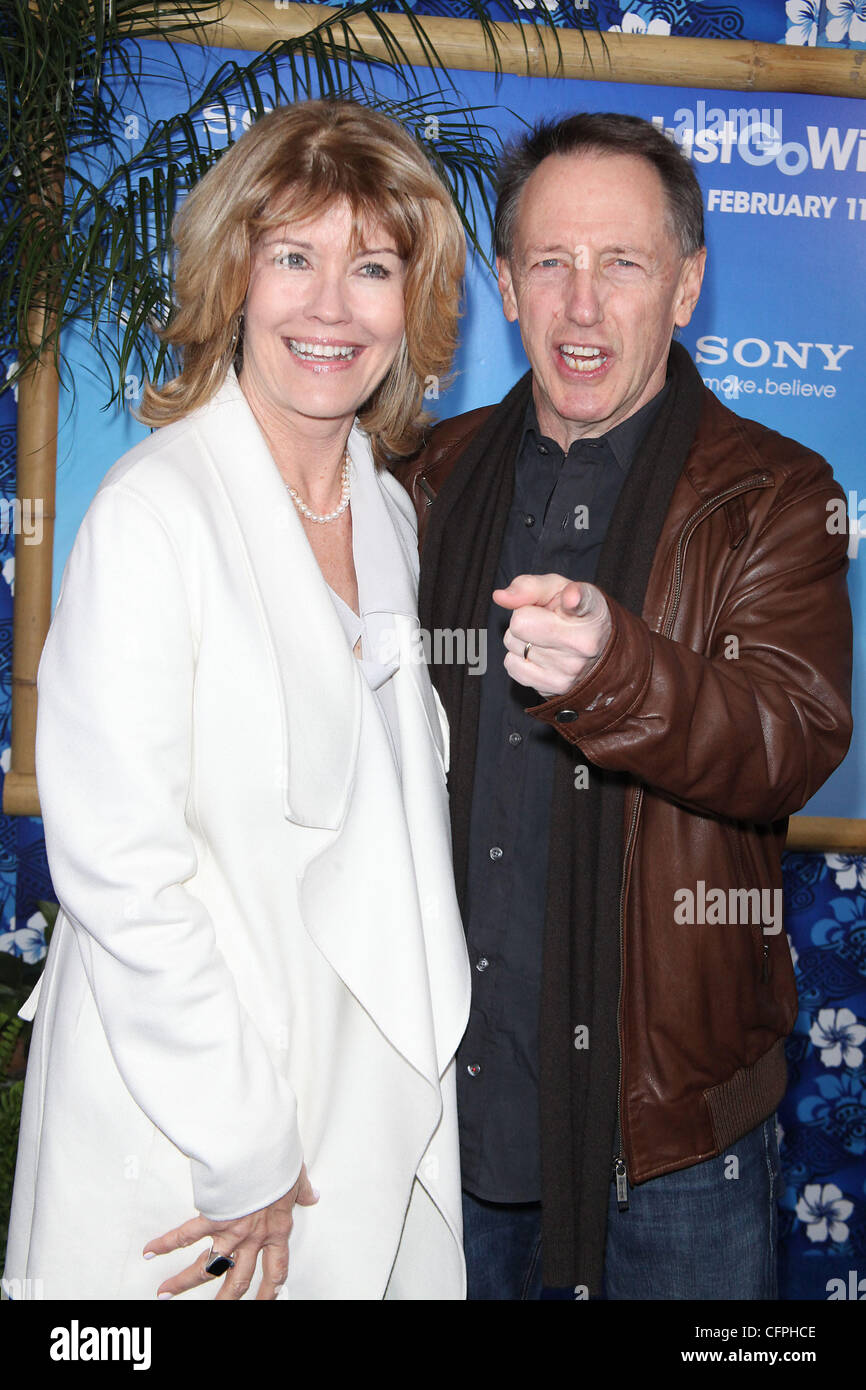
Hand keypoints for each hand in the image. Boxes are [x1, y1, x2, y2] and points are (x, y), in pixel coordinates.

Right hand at [143, 1163, 317, 1299]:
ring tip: (166, 1293)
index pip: (276, 1270)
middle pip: (237, 1281)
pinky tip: (150, 1250)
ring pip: (206, 1267)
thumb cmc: (279, 1162)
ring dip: (184, 1282)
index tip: (263, 1300)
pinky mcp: (213, 1216)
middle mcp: (252, 1237)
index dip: (270, 1289)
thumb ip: (303, 1191)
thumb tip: (312, 1195)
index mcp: (276, 1230)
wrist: (264, 1149)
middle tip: (215, 1310)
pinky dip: (165, 1242)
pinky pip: (186, 1234)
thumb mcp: (297, 1178)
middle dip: (224, 1301)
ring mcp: (231, 1230)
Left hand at [495, 574, 611, 695]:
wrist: (595, 647)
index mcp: (590, 612)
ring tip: (545, 637)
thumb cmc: (571, 610)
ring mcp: (570, 670)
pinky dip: (519, 657)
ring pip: (512, 645)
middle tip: (544, 620)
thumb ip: (529, 586)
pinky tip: (540, 654)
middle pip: (519, 624)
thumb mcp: (557, 588)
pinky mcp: (555, 687)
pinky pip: (511, 665)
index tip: (571, 599)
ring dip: (521, 639)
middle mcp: (584, 644)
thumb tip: (499, 597)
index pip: (577, 603)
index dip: (573, 600)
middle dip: (523, 617)